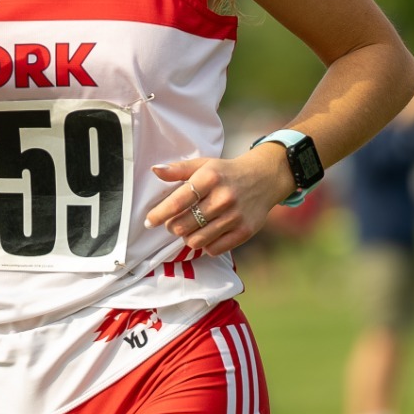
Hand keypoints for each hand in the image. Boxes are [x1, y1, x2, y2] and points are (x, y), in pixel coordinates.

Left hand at [144, 142, 292, 253]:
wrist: (265, 178)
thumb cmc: (227, 172)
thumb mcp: (204, 164)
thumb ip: (178, 169)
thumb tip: (155, 170)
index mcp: (210, 178)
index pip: (177, 202)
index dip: (159, 214)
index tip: (149, 221)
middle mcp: (223, 197)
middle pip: (183, 225)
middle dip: (173, 226)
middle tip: (173, 222)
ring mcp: (235, 216)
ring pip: (196, 240)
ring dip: (187, 237)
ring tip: (189, 229)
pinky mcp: (244, 231)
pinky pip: (213, 249)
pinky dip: (205, 245)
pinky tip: (206, 234)